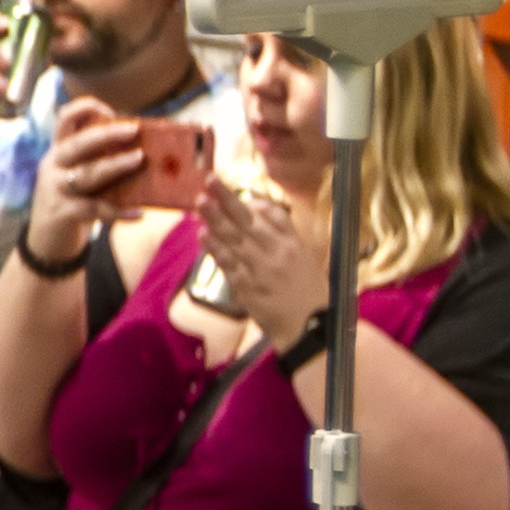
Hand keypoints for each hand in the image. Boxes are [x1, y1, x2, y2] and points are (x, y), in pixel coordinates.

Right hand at [26, 97, 146, 258]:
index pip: (64, 119)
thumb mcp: (78, 177)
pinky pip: (94, 209)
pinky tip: (138, 212)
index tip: (110, 110)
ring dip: (114, 165)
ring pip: (86, 174)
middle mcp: (53, 166)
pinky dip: (118, 211)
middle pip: (77, 143)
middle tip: (134, 129)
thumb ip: (99, 162)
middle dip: (106, 133)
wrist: (46, 244)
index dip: (84, 109)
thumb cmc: (73, 203)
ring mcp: (56, 190)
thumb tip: (144, 151)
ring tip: (139, 159)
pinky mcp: (62, 214)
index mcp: (59, 151)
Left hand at [206, 176, 332, 352]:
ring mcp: (260, 269)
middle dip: (227, 200)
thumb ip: (285, 232)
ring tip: (200, 201)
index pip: (272, 215)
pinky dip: (214, 248)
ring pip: (234, 239)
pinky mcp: (246, 287)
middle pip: (248, 221)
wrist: (309, 328)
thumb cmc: (309, 292)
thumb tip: (258, 207)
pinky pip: (227, 262)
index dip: (249, 202)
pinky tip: (203, 234)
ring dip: (214, 219)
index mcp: (295, 244)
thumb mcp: (305, 258)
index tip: (233, 191)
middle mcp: (277, 253)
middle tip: (209, 181)